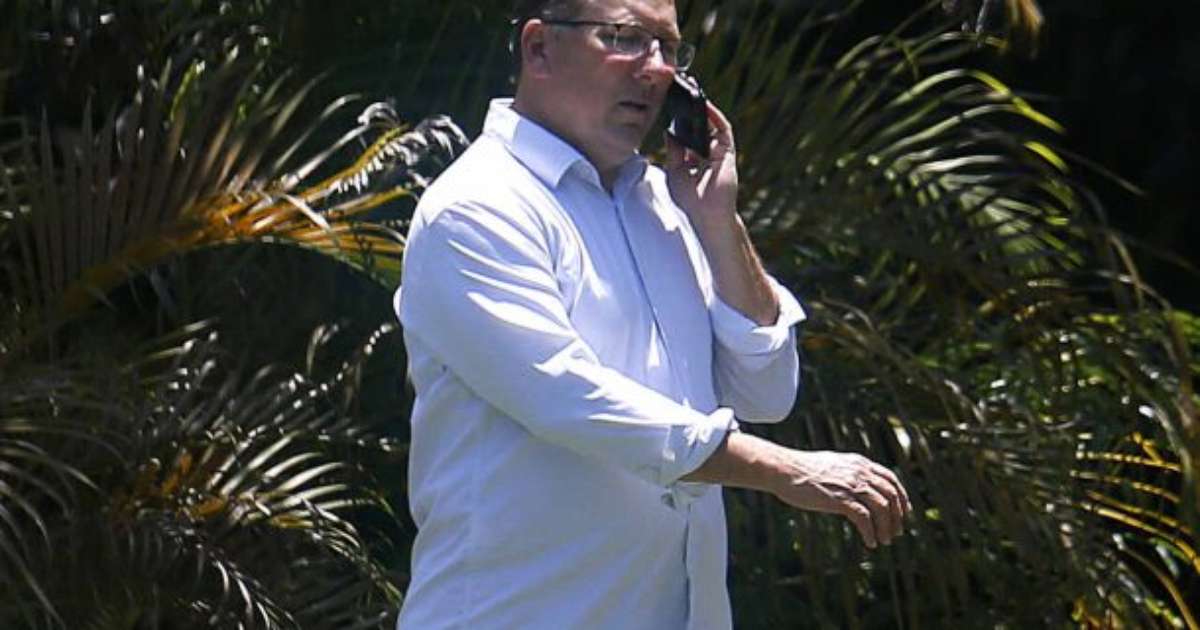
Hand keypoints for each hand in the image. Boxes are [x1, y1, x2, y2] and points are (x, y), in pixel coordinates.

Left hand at [664, 101, 738, 229]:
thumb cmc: (689, 199)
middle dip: (690, 111)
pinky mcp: (727, 151)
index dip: (678, 121)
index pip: (686, 135)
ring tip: (691, 92)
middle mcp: (706, 154)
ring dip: (702, 109)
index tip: (667, 106)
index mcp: (692, 159)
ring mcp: (718, 152)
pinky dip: (715, 116)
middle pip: (698, 127)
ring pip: (711, 125)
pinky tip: (704, 105)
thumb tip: (668, 131)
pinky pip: (723, 129)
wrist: (707, 214)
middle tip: (679, 92)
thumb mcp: (674, 170)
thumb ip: (674, 150)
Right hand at [770, 450, 912, 548]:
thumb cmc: (801, 470)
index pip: (890, 479)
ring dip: (886, 527)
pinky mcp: (840, 499)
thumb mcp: (831, 465)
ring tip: (884, 540)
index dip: (901, 497)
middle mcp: (859, 472)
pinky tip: (870, 542)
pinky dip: (871, 532)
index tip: (903, 512)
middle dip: (897, 516)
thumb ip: (847, 472)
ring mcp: (851, 485)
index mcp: (858, 463)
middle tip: (896, 532)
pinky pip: (864, 519)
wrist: (783, 469)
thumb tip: (854, 484)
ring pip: (882, 508)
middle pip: (891, 495)